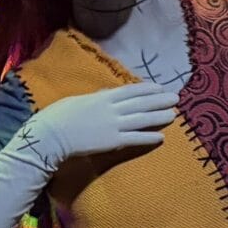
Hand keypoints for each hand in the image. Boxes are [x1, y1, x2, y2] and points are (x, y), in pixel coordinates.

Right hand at [21, 82, 176, 167]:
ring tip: (173, 115)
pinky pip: (135, 138)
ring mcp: (113, 125)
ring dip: (159, 117)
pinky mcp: (112, 141)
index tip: (159, 87)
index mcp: (102, 97)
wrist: (51, 134)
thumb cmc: (57, 116)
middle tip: (175, 98)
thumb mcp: (77, 100)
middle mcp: (111, 109)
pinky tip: (161, 138)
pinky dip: (149, 137)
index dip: (146, 89)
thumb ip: (95, 98)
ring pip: (142, 119)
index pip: (130, 91)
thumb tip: (106, 94)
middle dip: (159, 100)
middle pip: (140, 103)